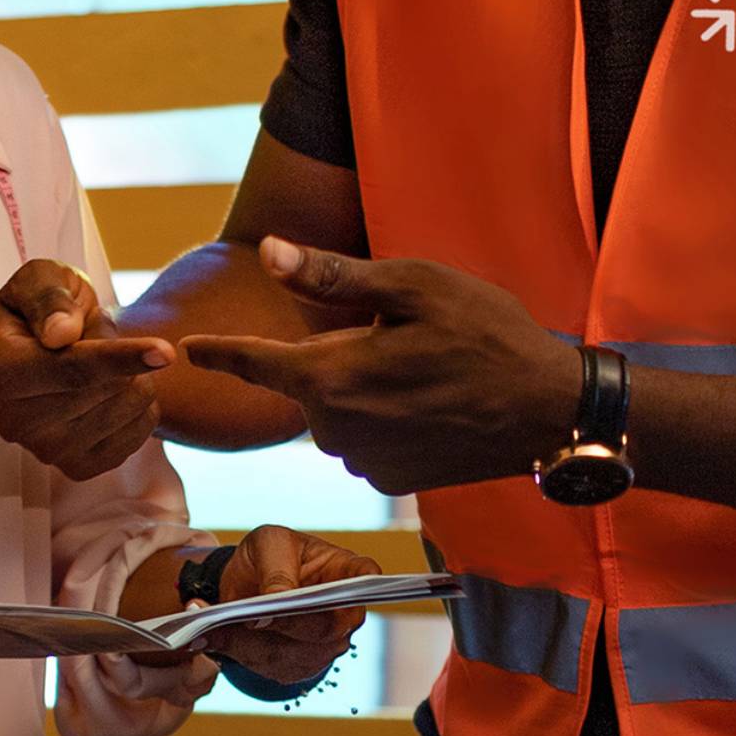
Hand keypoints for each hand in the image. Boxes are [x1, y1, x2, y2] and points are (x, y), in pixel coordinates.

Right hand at [0, 258, 172, 480]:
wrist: (40, 346)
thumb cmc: (42, 306)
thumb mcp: (39, 277)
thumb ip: (48, 297)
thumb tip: (60, 335)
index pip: (71, 370)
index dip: (120, 358)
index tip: (165, 351)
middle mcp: (15, 421)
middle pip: (107, 388)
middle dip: (121, 349)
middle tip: (95, 334)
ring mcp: (46, 451)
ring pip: (129, 408)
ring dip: (132, 374)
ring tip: (101, 361)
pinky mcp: (77, 468)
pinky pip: (139, 433)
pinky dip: (140, 405)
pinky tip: (114, 389)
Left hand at [181, 241, 576, 492]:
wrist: (551, 410)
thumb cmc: (488, 336)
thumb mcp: (413, 286)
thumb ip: (331, 276)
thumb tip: (268, 253)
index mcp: (332, 380)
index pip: (256, 364)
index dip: (220, 353)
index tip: (185, 351)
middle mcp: (337, 431)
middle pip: (309, 384)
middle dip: (337, 357)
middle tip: (403, 338)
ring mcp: (365, 463)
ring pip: (339, 412)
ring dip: (364, 389)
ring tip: (426, 371)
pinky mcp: (393, 482)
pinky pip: (367, 440)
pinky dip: (386, 418)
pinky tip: (431, 404)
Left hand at [200, 523, 384, 686]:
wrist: (245, 583)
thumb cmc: (266, 555)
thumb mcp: (268, 544)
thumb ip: (276, 569)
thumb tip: (278, 599)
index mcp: (346, 572)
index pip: (365, 578)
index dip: (360, 587)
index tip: (339, 590)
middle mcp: (345, 613)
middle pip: (323, 628)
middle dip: (282, 623)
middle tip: (247, 616)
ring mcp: (325, 645)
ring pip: (292, 654)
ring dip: (247, 642)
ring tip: (209, 626)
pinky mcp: (298, 667)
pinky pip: (269, 667)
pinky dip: (235, 652)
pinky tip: (209, 637)